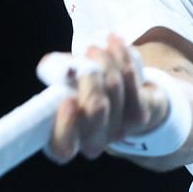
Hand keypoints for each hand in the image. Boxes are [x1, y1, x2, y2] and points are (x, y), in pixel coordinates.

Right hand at [45, 32, 166, 161]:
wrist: (125, 95)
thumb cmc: (83, 88)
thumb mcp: (64, 81)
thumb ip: (54, 73)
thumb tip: (54, 65)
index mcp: (65, 139)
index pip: (62, 148)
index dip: (65, 126)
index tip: (68, 100)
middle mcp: (92, 141)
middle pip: (95, 109)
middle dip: (91, 75)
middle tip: (86, 57)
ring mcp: (117, 131)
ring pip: (113, 87)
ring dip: (104, 59)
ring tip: (95, 49)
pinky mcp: (139, 117)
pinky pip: (131, 81)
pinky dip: (121, 57)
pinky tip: (114, 44)